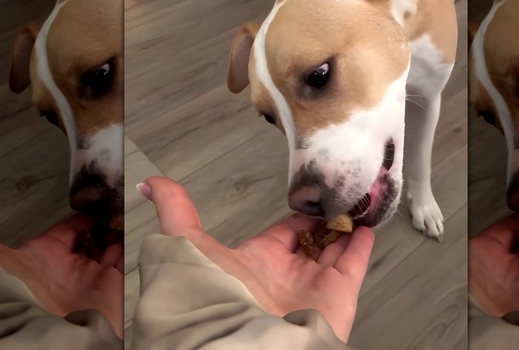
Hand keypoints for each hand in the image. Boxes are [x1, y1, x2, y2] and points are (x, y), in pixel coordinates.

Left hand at [0, 177, 123, 336]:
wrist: (20, 336)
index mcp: (40, 258)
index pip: (68, 229)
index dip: (82, 211)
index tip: (95, 192)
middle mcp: (67, 271)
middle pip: (95, 238)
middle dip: (107, 219)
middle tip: (119, 196)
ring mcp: (91, 281)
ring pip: (114, 246)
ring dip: (121, 227)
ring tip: (132, 203)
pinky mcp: (112, 290)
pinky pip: (128, 261)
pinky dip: (134, 242)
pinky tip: (138, 222)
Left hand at [138, 176, 374, 341]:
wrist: (240, 341)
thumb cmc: (211, 297)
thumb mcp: (188, 244)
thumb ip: (176, 213)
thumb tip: (151, 184)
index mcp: (255, 262)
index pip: (282, 235)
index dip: (295, 218)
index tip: (307, 200)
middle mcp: (285, 275)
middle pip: (312, 243)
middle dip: (324, 223)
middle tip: (338, 201)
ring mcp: (312, 285)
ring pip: (335, 251)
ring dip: (346, 229)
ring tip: (358, 207)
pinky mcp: (336, 295)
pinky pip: (353, 266)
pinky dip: (362, 247)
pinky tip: (367, 229)